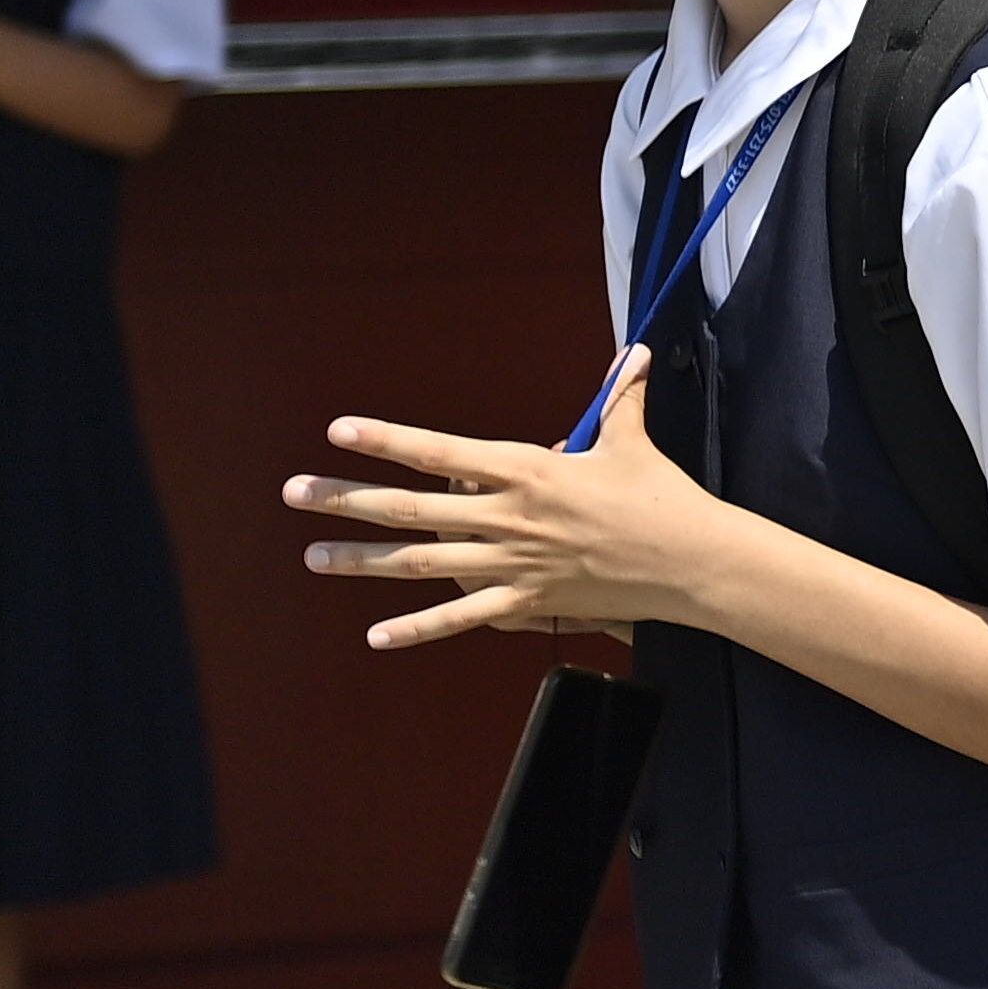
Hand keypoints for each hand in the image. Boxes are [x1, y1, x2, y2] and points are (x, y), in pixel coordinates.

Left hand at [286, 354, 744, 646]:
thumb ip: (621, 398)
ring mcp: (513, 563)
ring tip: (313, 556)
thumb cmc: (662, 498)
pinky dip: (418, 629)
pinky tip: (376, 636)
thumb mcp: (634, 443)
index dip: (388, 441)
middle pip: (411, 510)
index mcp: (529, 471)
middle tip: (295, 492)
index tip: (341, 431)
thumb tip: (635, 352)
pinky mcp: (528, 600)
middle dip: (347, 499)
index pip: (442, 453)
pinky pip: (462, 618)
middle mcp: (509, 517)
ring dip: (361, 561)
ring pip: (421, 564)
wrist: (691, 562)